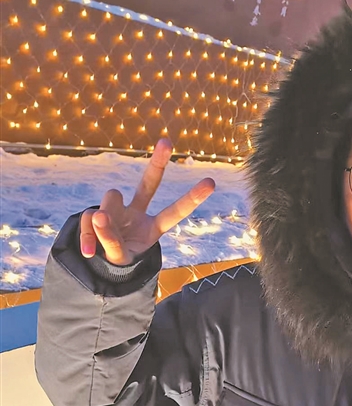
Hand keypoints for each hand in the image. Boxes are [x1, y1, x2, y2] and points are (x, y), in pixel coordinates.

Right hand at [79, 138, 214, 264]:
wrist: (100, 264)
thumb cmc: (119, 259)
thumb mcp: (120, 257)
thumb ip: (111, 240)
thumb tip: (98, 215)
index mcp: (153, 228)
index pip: (174, 212)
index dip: (191, 199)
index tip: (211, 183)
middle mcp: (138, 214)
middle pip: (148, 184)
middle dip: (157, 163)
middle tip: (166, 141)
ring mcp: (118, 211)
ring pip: (111, 196)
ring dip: (105, 217)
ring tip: (101, 236)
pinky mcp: (96, 212)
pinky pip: (88, 217)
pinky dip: (87, 235)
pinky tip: (88, 251)